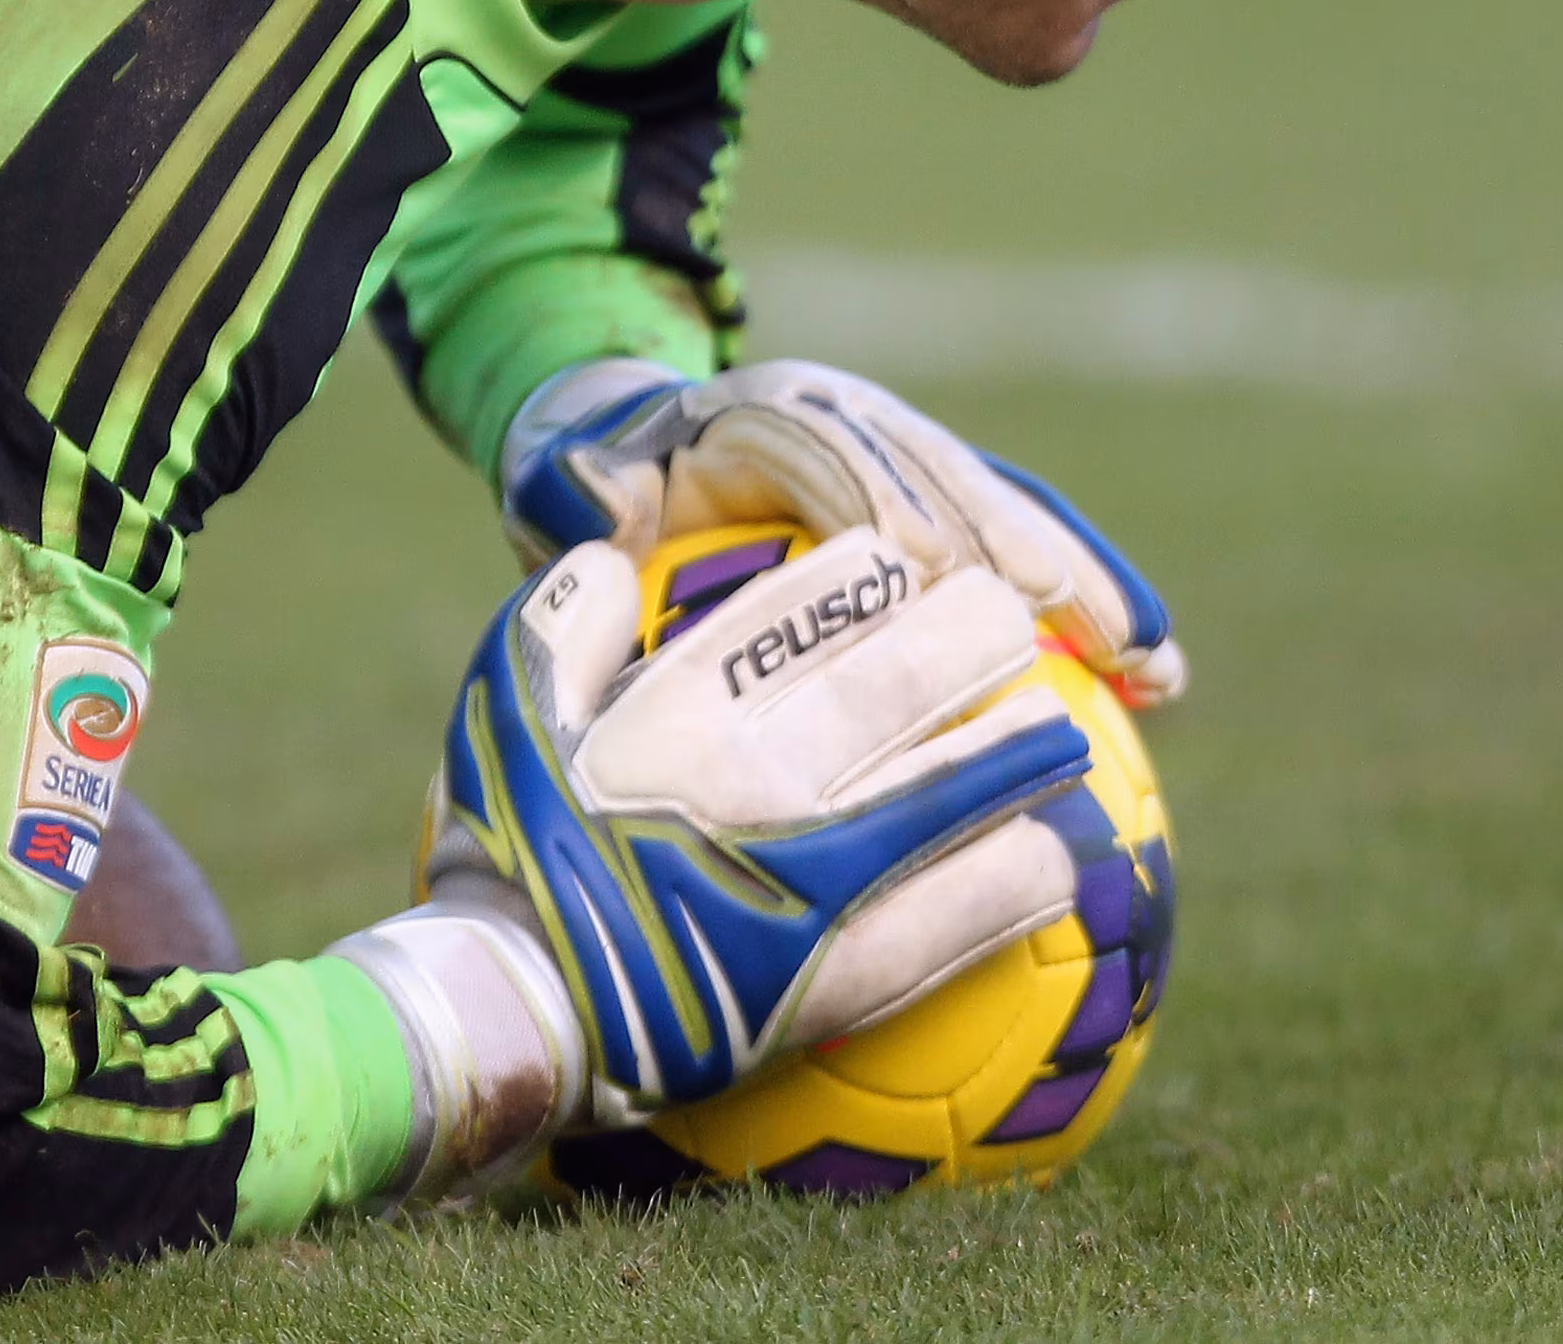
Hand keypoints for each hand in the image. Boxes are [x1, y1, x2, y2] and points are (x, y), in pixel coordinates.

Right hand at [329, 531, 1088, 1194]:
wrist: (514, 1004)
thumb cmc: (499, 849)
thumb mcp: (499, 711)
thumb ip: (556, 628)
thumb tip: (603, 558)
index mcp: (678, 710)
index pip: (795, 613)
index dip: (864, 575)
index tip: (902, 558)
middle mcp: (755, 777)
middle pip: (891, 684)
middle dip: (965, 638)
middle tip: (1013, 619)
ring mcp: (803, 875)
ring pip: (938, 792)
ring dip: (1010, 756)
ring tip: (1063, 738)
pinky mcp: (833, 973)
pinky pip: (945, 921)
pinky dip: (1006, 888)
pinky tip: (1052, 868)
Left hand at [500, 356, 1185, 707]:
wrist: (625, 433)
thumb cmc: (590, 483)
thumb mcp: (562, 477)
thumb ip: (574, 485)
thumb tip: (602, 509)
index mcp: (769, 407)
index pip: (849, 464)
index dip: (905, 523)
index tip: (962, 597)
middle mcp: (854, 415)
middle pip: (961, 483)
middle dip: (1037, 555)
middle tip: (1108, 644)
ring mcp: (905, 449)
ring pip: (1013, 512)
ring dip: (1090, 581)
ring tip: (1161, 670)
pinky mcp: (937, 493)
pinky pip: (1023, 545)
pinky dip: (1088, 598)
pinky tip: (1151, 681)